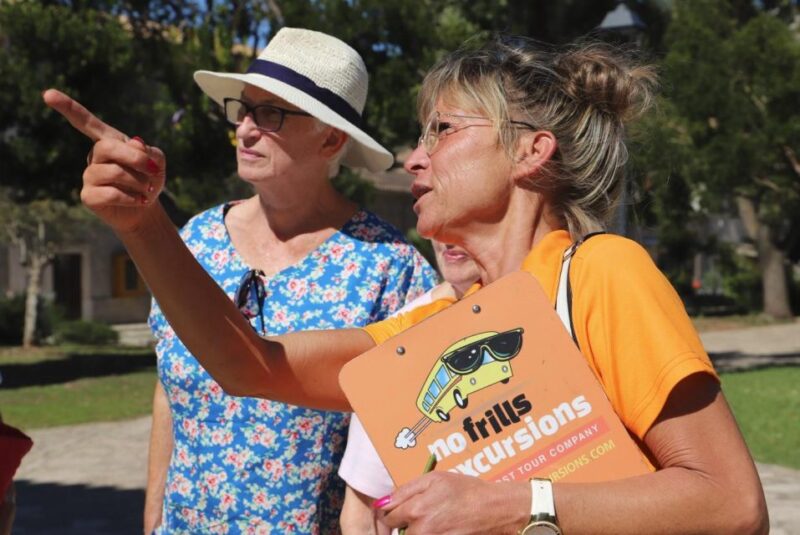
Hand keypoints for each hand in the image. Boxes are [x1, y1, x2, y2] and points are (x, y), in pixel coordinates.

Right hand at [42, 89, 165, 233]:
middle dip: (135, 159)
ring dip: (138, 181)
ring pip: (113, 172)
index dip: (68, 108)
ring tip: (147, 189)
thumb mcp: (156, 162)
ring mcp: (89, 176)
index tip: (47, 94)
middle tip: (153, 170)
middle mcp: (94, 156)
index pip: (86, 122)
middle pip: (106, 147)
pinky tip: (139, 200)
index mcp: (108, 141)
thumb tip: (134, 144)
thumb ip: (149, 151)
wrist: (146, 208)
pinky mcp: (88, 196)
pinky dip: (131, 198)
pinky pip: (110, 194)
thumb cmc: (149, 179)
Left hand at [376, 472, 529, 534]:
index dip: (392, 510)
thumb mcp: (434, 479)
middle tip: (422, 511)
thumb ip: (405, 490)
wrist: (493, 508)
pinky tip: (443, 525)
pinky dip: (430, 533)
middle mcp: (421, 530)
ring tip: (435, 518)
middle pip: (399, 530)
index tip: (399, 506)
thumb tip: (382, 503)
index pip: (388, 516)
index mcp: (416, 509)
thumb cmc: (465, 490)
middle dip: (404, 522)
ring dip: (417, 530)